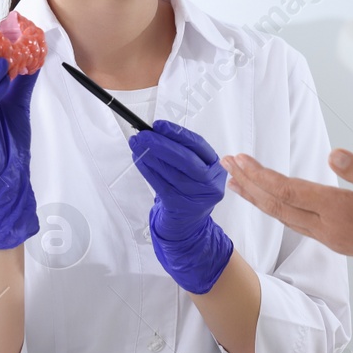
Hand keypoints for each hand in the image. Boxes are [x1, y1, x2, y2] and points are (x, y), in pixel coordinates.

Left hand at [128, 120, 232, 293]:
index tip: (159, 124)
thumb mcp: (192, 172)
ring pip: (171, 171)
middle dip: (162, 144)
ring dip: (150, 155)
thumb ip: (180, 153)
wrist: (188, 228)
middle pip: (185, 159)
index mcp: (216, 169)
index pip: (198, 145)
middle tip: (143, 134)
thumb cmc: (187, 193)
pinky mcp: (181, 207)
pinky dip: (148, 170)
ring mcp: (197, 197)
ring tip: (136, 144)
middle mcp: (211, 183)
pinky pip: (161, 185)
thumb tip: (155, 132)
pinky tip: (139, 160)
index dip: (178, 134)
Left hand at [220, 148, 352, 307]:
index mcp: (342, 211)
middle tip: (226, 164)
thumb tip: (332, 154)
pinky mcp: (335, 241)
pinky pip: (296, 223)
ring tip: (237, 181)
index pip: (290, 191)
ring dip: (258, 197)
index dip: (261, 175)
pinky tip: (270, 200)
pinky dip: (276, 208)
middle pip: (278, 204)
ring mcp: (330, 237)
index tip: (239, 160)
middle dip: (249, 183)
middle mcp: (329, 227)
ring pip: (284, 216)